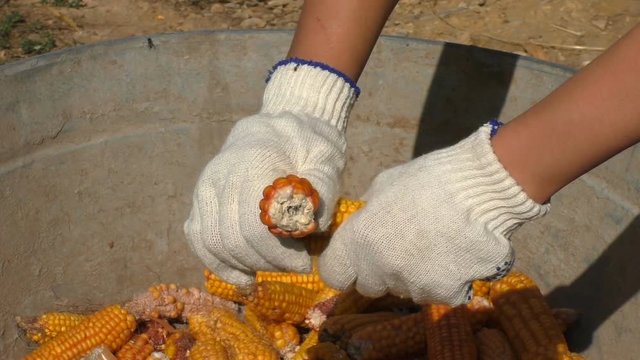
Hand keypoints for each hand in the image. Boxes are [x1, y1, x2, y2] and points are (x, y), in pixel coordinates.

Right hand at [184, 59, 358, 288]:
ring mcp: (205, 188)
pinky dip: (219, 264)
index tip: (304, 263)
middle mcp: (220, 175)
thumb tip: (310, 225)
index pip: (255, 226)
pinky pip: (199, 239)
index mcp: (252, 163)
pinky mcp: (201, 200)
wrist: (279, 127)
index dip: (279, 254)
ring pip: (213, 243)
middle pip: (234, 239)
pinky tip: (244, 277)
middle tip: (295, 266)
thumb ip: (322, 188)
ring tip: (274, 267)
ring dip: (245, 265)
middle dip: (267, 262)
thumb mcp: (326, 158)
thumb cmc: (308, 145)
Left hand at [318, 123, 549, 305]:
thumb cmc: (428, 179)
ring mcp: (412, 285)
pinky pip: (439, 293)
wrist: (480, 189)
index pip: (334, 275)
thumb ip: (367, 212)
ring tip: (436, 244)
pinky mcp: (445, 294)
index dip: (345, 268)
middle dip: (381, 271)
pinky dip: (447, 280)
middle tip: (403, 247)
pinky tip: (456, 255)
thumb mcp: (383, 186)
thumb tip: (363, 222)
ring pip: (405, 290)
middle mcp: (380, 269)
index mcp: (358, 240)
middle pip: (370, 286)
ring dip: (415, 275)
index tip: (356, 260)